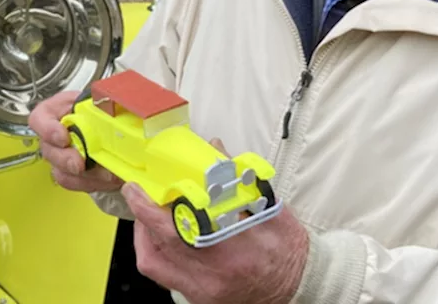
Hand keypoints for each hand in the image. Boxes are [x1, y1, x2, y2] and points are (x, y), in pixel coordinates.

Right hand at [27, 90, 122, 192]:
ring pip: (62, 172)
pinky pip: (77, 184)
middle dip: (66, 160)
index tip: (63, 137)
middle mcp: (53, 137)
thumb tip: (108, 109)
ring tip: (105, 173)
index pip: (39, 119)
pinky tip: (108, 178)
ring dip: (83, 177)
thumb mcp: (95, 99)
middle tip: (80, 164)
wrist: (107, 125)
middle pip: (49, 151)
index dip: (48, 130)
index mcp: (54, 113)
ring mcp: (61, 157)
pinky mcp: (73, 174)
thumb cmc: (96, 109)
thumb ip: (97, 103)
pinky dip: (94, 183)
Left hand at [123, 140, 308, 303]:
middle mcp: (214, 272)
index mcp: (232, 246)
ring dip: (144, 238)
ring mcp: (204, 290)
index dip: (149, 207)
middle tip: (139, 196)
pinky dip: (157, 255)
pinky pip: (164, 278)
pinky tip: (163, 240)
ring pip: (155, 264)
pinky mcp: (200, 299)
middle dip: (142, 216)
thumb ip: (237, 177)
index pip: (177, 225)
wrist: (300, 284)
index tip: (137, 189)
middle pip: (160, 244)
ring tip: (148, 219)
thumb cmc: (287, 247)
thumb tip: (214, 149)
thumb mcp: (269, 207)